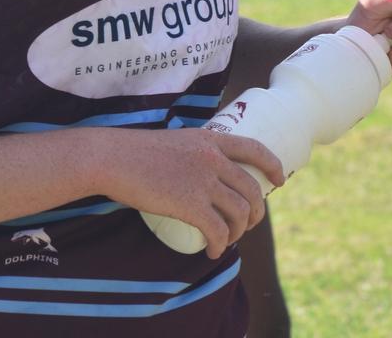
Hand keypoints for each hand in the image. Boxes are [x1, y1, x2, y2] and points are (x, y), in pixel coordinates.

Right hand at [94, 127, 283, 259]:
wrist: (113, 158)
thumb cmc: (136, 151)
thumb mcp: (175, 142)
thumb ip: (194, 154)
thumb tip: (204, 175)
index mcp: (210, 139)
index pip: (255, 148)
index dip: (273, 165)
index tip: (279, 180)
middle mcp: (212, 158)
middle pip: (251, 189)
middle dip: (256, 212)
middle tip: (246, 224)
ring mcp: (202, 181)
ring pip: (239, 212)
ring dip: (238, 232)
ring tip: (227, 239)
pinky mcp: (189, 203)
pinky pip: (218, 231)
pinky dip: (220, 246)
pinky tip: (212, 252)